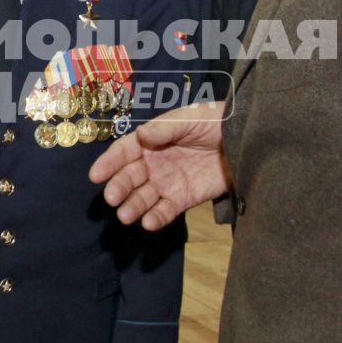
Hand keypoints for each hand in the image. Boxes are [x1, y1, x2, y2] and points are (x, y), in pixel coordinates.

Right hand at [89, 102, 229, 230]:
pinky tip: (148, 223)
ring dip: (133, 206)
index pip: (125, 152)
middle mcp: (154, 163)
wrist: (246, 141)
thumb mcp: (190, 118)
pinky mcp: (183, 199)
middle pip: (130, 177)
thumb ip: (166, 129)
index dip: (109, 162)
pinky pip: (165, 211)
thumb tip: (141, 136)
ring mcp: (168, 182)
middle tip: (112, 198)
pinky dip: (156, 218)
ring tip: (126, 216)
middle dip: (119, 187)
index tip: (96, 175)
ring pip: (144, 197)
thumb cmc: (215, 122)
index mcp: (152, 140)